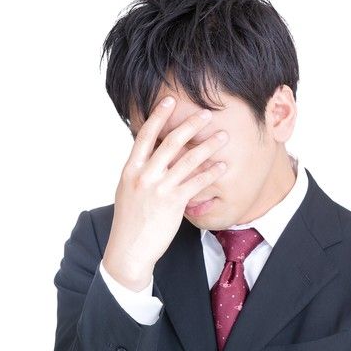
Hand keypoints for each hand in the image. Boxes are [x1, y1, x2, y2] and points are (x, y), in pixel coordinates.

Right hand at [103, 96, 228, 291]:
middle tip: (206, 114)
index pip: (144, 136)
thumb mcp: (128, 190)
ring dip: (207, 146)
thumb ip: (140, 172)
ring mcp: (159, 189)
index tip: (169, 101)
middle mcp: (144, 175)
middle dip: (190, 125)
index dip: (158, 116)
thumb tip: (152, 155)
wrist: (128, 249)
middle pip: (169, 143)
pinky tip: (222, 167)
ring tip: (222, 137)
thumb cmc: (130, 221)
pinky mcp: (173, 203)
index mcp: (131, 169)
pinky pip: (196, 183)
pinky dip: (210, 173)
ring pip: (187, 161)